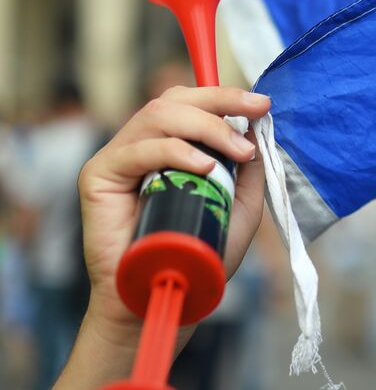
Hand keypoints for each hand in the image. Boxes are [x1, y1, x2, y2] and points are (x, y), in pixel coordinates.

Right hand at [77, 86, 271, 346]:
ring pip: (158, 116)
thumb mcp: (237, 206)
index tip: (262, 104)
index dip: (225, 97)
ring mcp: (118, 158)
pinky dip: (174, 151)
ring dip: (206, 126)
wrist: (167, 292)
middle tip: (256, 112)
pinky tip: (204, 166)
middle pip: (174, 100)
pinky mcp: (98, 176)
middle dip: (221, 101)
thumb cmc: (198, 253)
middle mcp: (141, 146)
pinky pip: (138, 150)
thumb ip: (247, 172)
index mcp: (170, 148)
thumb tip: (256, 132)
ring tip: (237, 152)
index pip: (191, 104)